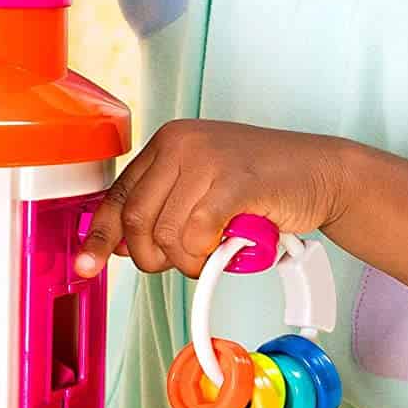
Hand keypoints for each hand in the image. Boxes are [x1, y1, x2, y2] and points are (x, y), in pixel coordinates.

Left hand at [75, 120, 351, 278]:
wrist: (321, 171)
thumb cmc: (262, 184)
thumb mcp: (202, 184)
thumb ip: (164, 204)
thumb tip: (119, 244)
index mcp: (168, 142)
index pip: (118, 195)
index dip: (100, 236)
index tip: (86, 265)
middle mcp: (181, 143)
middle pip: (137, 220)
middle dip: (153, 257)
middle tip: (184, 262)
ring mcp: (209, 159)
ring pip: (168, 234)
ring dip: (188, 261)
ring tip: (214, 253)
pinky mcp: (236, 181)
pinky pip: (199, 233)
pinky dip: (207, 256)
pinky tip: (225, 250)